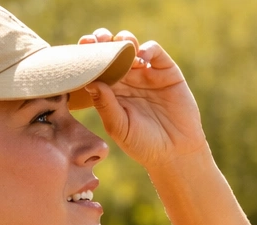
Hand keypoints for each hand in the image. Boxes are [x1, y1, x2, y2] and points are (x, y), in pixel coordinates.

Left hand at [78, 28, 206, 169]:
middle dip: (102, 41)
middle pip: (110, 51)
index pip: (95, 67)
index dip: (88, 55)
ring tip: (117, 46)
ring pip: (130, 46)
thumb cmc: (143, 144)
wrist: (175, 152)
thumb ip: (105, 105)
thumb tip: (90, 82)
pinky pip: (154, 51)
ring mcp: (146, 73)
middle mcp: (126, 79)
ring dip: (122, 41)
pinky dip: (146, 49)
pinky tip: (140, 59)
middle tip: (96, 40)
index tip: (81, 49)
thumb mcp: (119, 127)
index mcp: (111, 91)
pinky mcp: (166, 71)